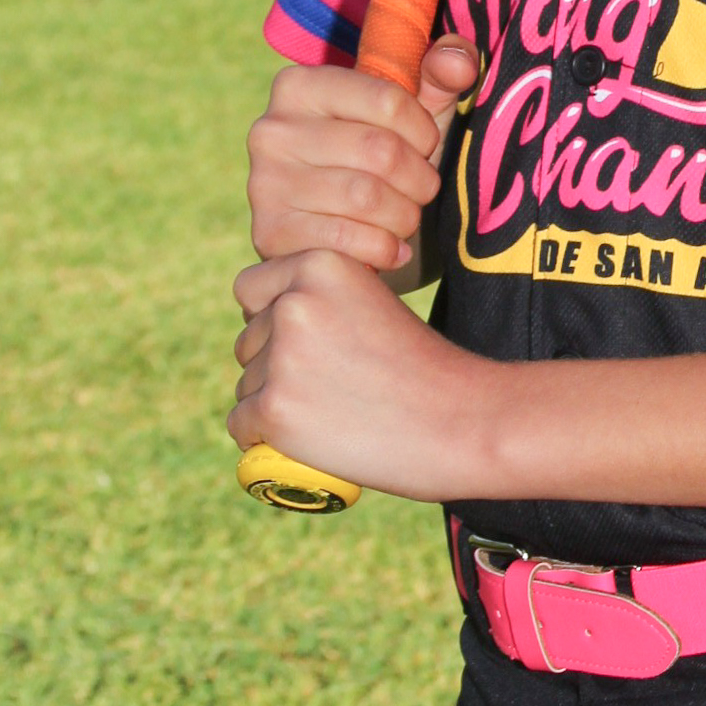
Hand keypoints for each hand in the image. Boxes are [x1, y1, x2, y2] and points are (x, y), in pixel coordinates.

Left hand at [228, 247, 488, 502]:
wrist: (464, 421)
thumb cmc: (425, 369)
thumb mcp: (373, 304)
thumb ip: (322, 303)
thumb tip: (266, 325)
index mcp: (321, 264)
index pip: (251, 288)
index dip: (272, 319)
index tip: (306, 345)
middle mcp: (294, 302)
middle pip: (248, 341)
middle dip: (273, 366)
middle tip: (331, 389)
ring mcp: (282, 356)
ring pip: (246, 385)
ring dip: (274, 403)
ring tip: (334, 414)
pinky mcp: (275, 409)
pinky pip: (241, 425)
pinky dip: (264, 439)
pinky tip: (306, 441)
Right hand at [245, 36, 477, 272]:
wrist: (340, 235)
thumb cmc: (383, 161)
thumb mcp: (413, 113)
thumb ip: (442, 74)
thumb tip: (457, 61)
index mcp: (300, 85)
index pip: (388, 100)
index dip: (423, 131)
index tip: (424, 147)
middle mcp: (272, 129)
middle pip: (381, 151)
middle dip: (420, 179)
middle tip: (421, 191)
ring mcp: (265, 182)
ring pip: (367, 197)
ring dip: (405, 216)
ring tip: (405, 218)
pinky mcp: (270, 234)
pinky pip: (347, 239)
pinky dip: (383, 249)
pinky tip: (390, 248)